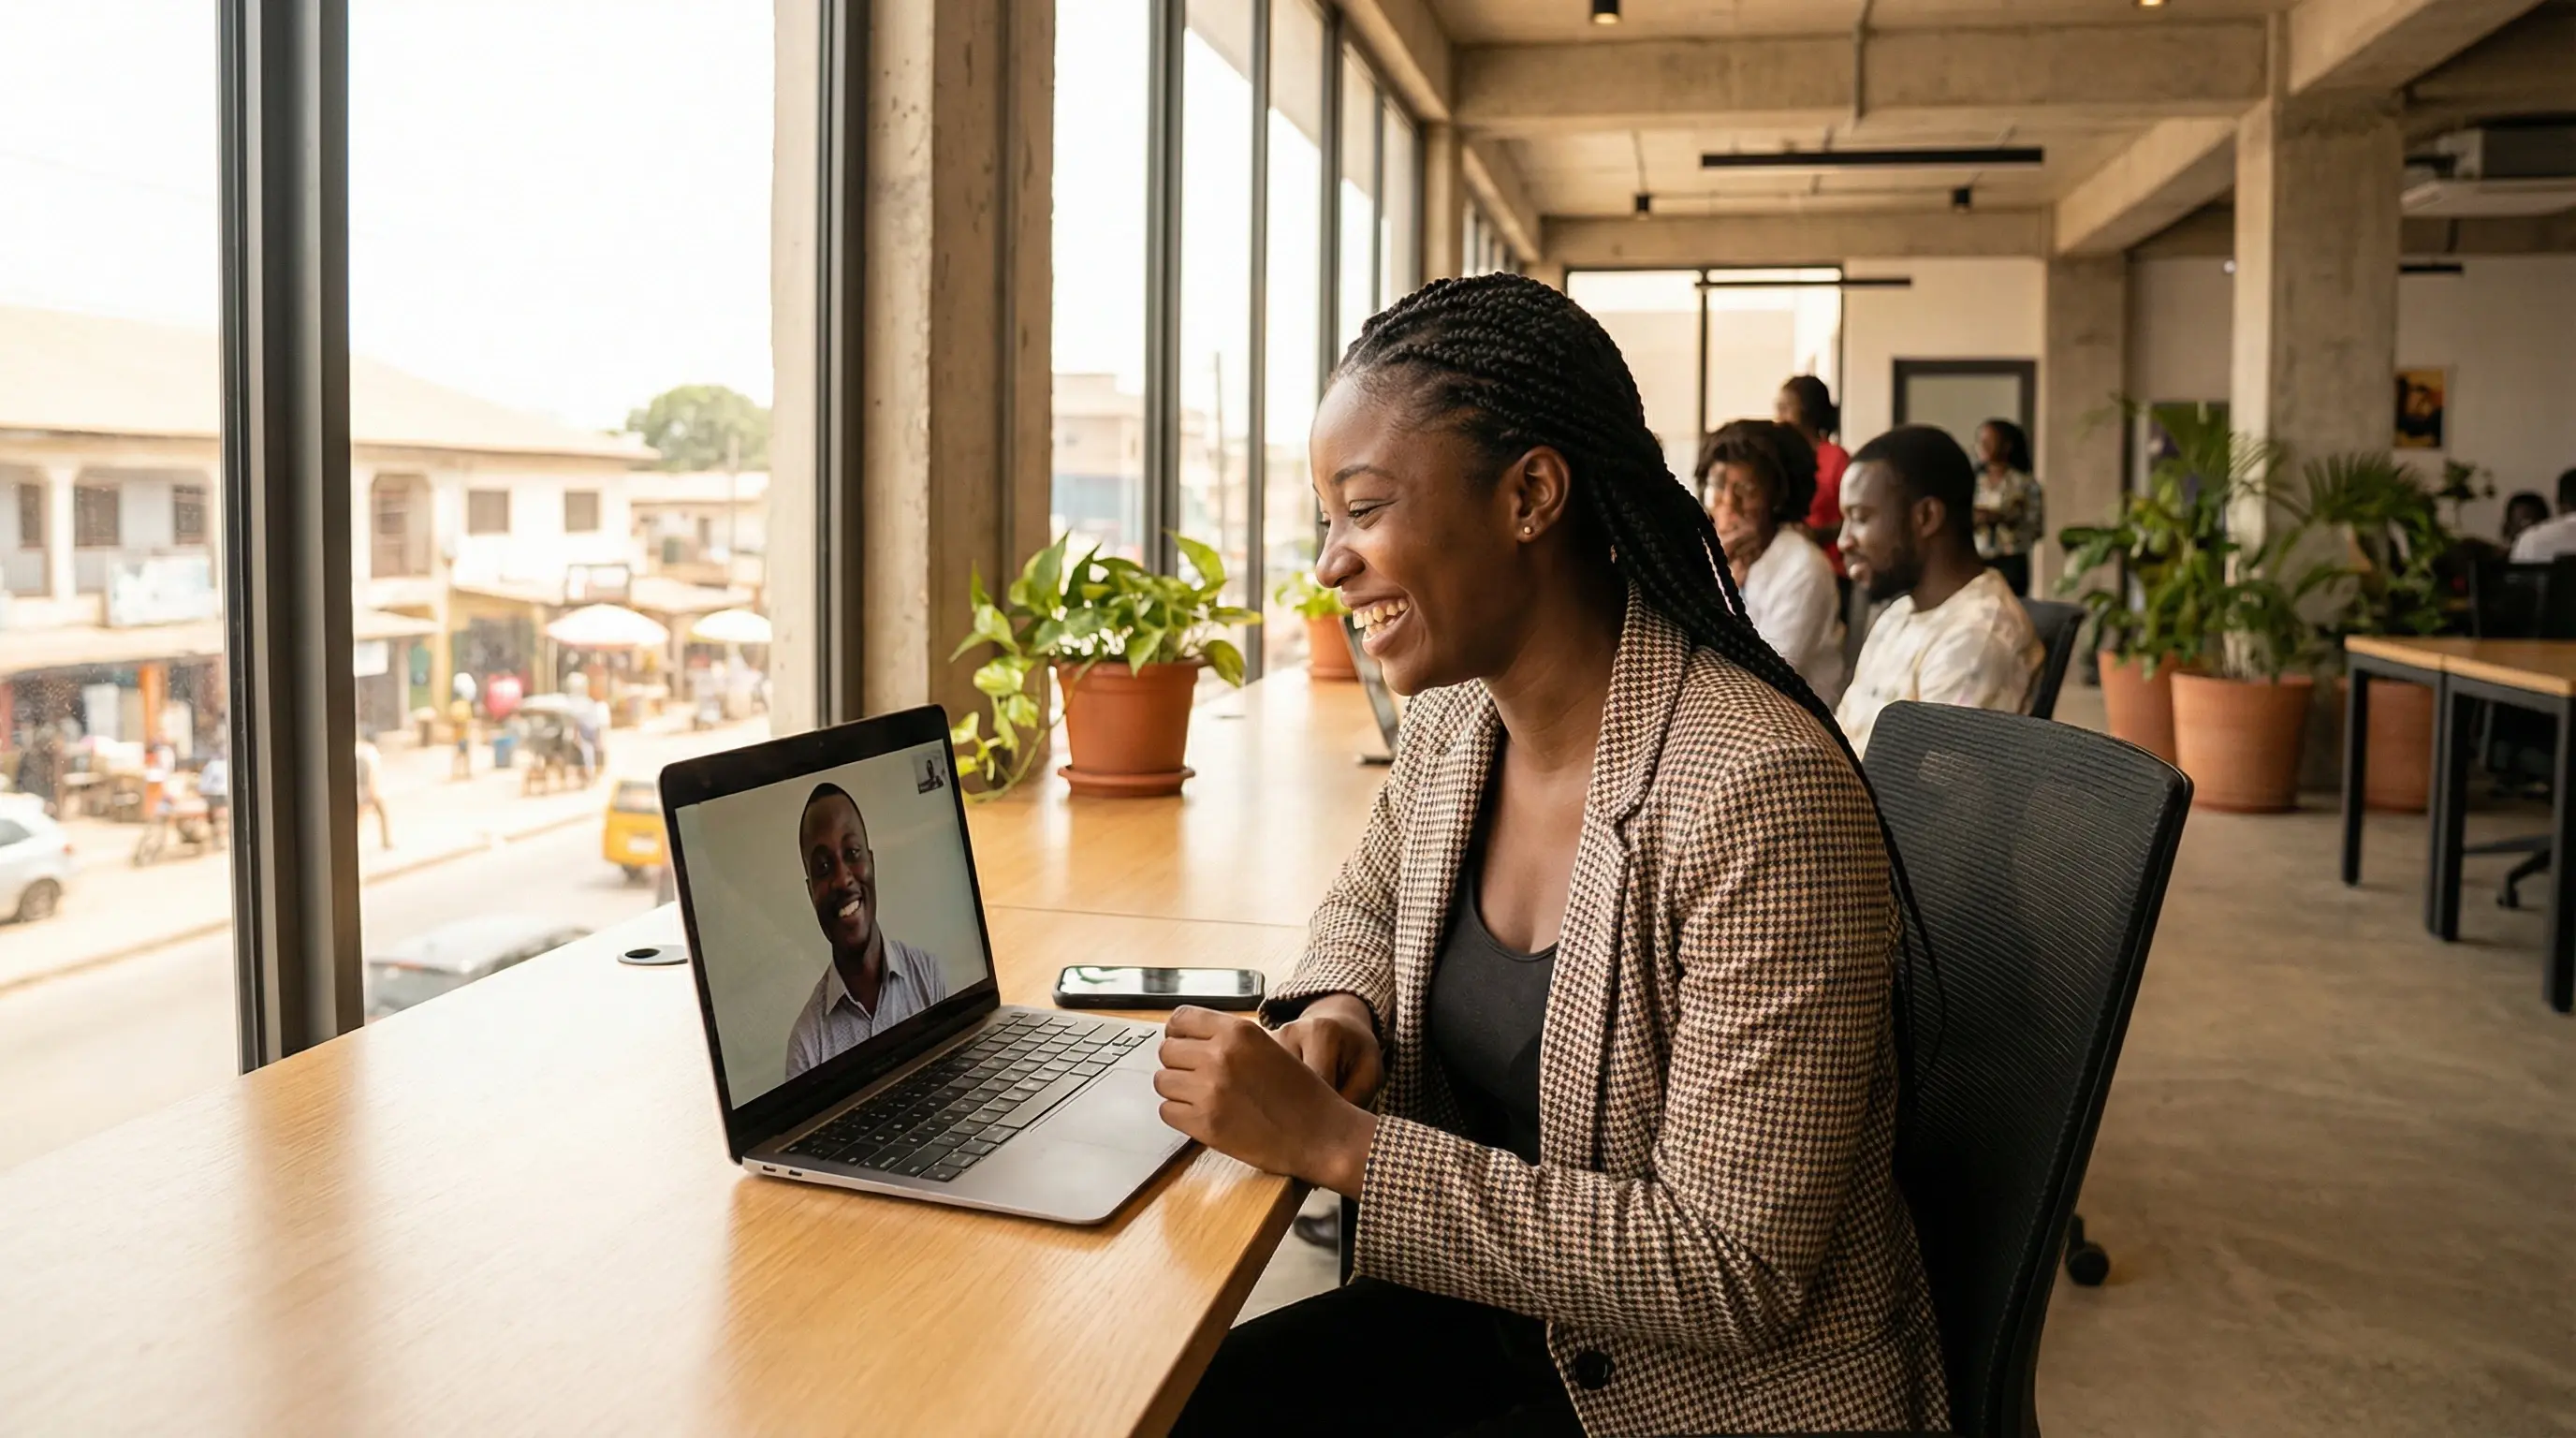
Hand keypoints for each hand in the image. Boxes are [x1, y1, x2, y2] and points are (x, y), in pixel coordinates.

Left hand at [1155, 1005, 1376, 1197]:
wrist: (1321, 1135)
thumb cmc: (1300, 1094)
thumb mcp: (1269, 1048)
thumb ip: (1230, 1039)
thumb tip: (1187, 1038)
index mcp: (1238, 1032)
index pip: (1180, 1019)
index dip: (1178, 1033)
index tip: (1183, 1046)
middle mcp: (1221, 1055)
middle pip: (1167, 1051)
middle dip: (1178, 1064)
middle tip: (1197, 1079)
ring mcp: (1210, 1090)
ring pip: (1163, 1081)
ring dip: (1178, 1091)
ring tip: (1202, 1099)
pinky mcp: (1205, 1124)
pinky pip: (1167, 1112)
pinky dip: (1180, 1116)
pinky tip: (1203, 1117)